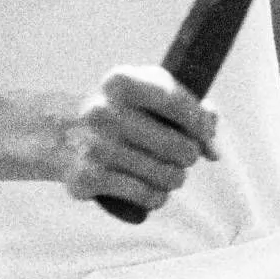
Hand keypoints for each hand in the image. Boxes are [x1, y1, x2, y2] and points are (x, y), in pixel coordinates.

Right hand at [62, 65, 219, 212]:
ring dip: (174, 179)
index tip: (204, 134)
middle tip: (182, 157)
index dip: (199, 123)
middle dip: (188, 156)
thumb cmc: (125, 112)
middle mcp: (102, 110)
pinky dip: (156, 197)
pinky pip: (145, 196)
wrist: (66, 134)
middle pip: (177, 146)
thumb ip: (192, 110)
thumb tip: (213, 151)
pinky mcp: (86, 178)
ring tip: (167, 173)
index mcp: (120, 81)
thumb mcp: (152, 94)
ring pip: (166, 175)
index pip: (177, 102)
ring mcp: (93, 146)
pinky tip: (152, 191)